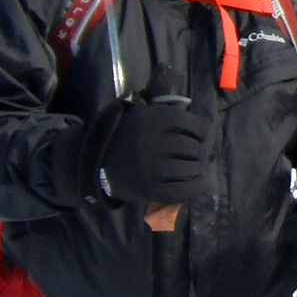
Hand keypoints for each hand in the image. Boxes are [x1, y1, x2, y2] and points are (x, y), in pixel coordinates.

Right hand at [96, 100, 212, 203]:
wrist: (96, 164)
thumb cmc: (126, 136)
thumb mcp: (141, 111)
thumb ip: (164, 105)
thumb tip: (191, 108)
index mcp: (151, 118)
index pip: (194, 125)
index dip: (200, 132)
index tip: (197, 136)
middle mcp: (150, 141)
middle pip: (193, 147)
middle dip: (197, 152)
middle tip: (192, 155)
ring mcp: (149, 167)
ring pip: (191, 168)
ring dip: (196, 169)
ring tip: (191, 168)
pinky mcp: (148, 189)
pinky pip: (182, 190)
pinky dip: (196, 187)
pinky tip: (200, 182)